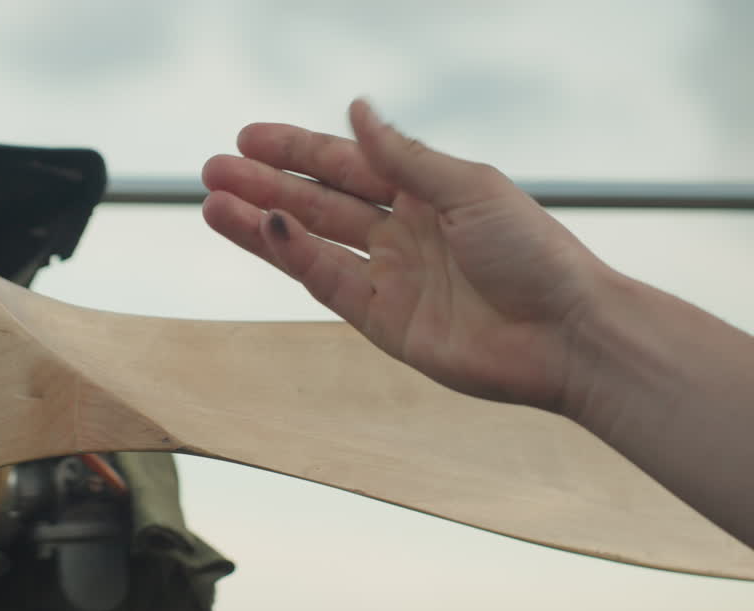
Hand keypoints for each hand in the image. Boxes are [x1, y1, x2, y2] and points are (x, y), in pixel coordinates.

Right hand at [201, 99, 614, 410]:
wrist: (565, 335)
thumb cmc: (533, 252)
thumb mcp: (466, 188)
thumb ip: (403, 156)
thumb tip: (356, 110)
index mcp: (426, 192)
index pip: (347, 163)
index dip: (297, 149)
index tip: (248, 136)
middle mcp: (401, 232)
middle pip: (317, 201)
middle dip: (264, 183)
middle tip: (212, 168)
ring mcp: (388, 277)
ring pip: (309, 241)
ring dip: (260, 222)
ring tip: (211, 202)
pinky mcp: (382, 321)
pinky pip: (326, 280)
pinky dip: (291, 255)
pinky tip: (259, 229)